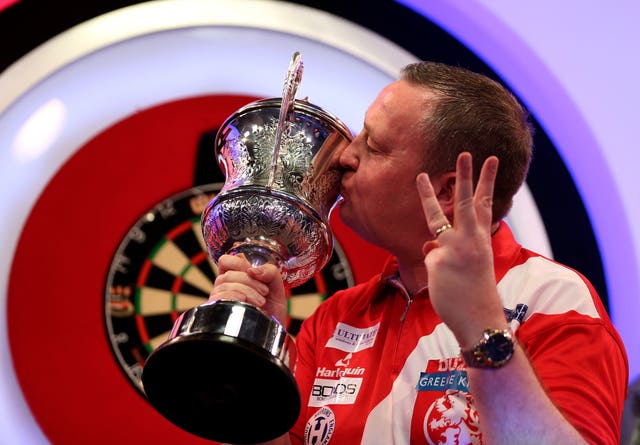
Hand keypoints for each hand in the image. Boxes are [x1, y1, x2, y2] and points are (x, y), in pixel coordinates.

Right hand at [209, 254, 287, 324]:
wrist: (274, 331)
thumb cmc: (273, 309)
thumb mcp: (276, 286)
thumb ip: (270, 271)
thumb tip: (253, 270)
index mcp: (236, 277)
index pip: (226, 261)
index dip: (239, 264)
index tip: (254, 273)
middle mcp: (225, 287)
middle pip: (228, 273)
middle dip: (250, 281)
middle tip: (264, 292)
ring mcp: (220, 299)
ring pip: (225, 284)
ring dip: (247, 291)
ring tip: (260, 302)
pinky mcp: (218, 311)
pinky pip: (220, 296)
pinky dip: (234, 296)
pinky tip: (245, 302)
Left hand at [416, 152, 507, 347]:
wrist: (480, 319)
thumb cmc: (475, 295)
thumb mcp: (470, 267)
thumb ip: (450, 250)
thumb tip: (429, 244)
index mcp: (481, 240)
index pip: (484, 204)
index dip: (487, 181)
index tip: (489, 159)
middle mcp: (470, 239)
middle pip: (465, 201)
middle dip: (465, 175)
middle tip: (465, 152)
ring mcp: (453, 248)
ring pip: (436, 218)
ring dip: (428, 195)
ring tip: (421, 175)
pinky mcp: (437, 260)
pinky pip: (428, 261)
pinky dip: (434, 274)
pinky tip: (445, 285)